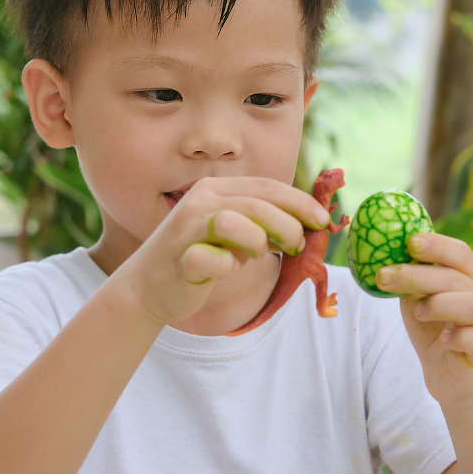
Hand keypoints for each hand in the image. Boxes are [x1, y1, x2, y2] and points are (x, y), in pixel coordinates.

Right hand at [120, 177, 330, 325]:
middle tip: (299, 246)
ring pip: (234, 222)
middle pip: (257, 204)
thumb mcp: (237, 237)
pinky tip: (228, 270)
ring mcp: (186, 228)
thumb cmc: (200, 259)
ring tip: (259, 256)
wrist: (149, 287)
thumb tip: (309, 227)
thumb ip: (265, 227)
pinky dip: (225, 265)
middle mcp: (200, 201)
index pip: (267, 186)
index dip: (300, 202)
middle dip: (288, 224)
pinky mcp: (178, 257)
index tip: (323, 221)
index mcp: (217, 190)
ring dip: (257, 241)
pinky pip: (209, 259)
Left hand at [376, 233, 472, 407]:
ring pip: (472, 305)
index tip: (408, 242)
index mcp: (468, 276)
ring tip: (419, 313)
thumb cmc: (433, 329)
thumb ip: (408, 280)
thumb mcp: (416, 300)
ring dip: (439, 305)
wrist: (450, 373)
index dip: (436, 245)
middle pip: (455, 277)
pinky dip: (459, 338)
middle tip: (383, 277)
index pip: (458, 252)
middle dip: (416, 275)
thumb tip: (381, 258)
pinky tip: (444, 340)